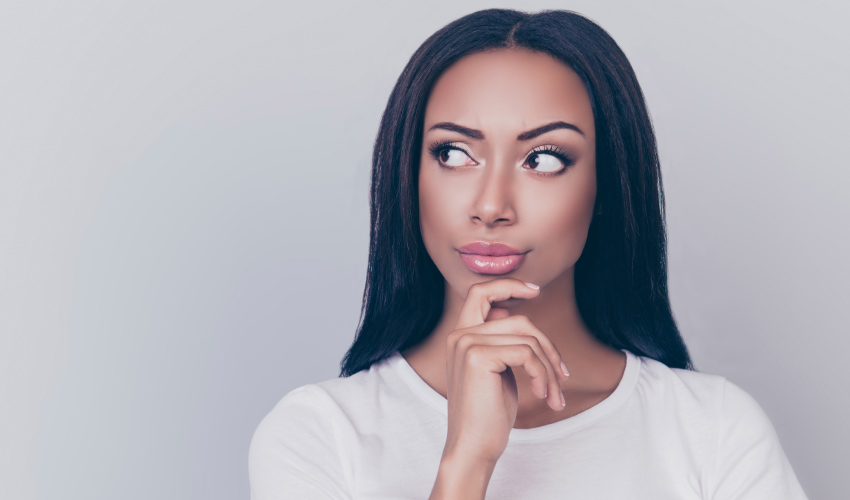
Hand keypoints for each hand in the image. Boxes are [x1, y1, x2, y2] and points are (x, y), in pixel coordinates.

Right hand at [441, 278, 569, 466]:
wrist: (473, 448)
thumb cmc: (488, 415)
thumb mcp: (497, 371)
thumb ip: (502, 342)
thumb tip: (513, 313)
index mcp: (461, 336)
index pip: (480, 292)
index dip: (508, 285)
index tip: (535, 290)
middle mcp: (459, 335)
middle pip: (519, 319)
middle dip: (548, 345)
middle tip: (562, 374)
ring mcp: (466, 343)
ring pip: (528, 338)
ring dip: (550, 368)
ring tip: (554, 394)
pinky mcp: (478, 356)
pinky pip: (527, 353)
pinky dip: (543, 375)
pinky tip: (543, 396)